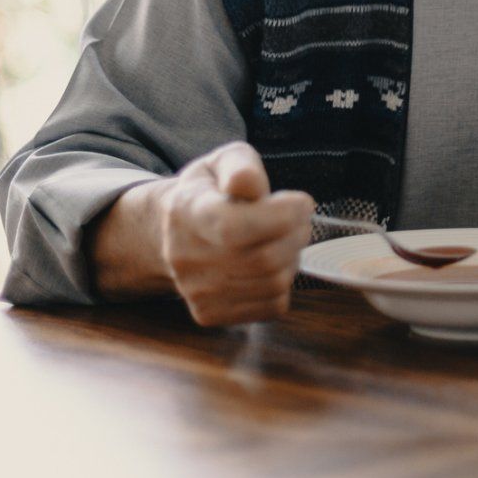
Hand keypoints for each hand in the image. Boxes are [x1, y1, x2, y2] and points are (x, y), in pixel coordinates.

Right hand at [157, 141, 315, 326]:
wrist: (175, 232)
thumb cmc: (210, 192)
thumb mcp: (223, 162)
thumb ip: (240, 167)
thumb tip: (250, 183)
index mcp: (187, 212)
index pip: (235, 227)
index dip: (281, 217)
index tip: (302, 202)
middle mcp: (185, 257)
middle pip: (263, 259)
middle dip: (296, 234)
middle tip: (300, 219)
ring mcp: (196, 291)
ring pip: (272, 283)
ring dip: (293, 257)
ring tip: (285, 238)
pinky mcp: (211, 314)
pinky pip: (271, 306)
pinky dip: (284, 284)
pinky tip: (272, 264)